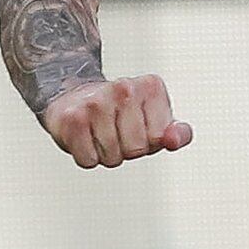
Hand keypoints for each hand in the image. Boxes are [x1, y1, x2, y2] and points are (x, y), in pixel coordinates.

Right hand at [39, 74, 190, 169]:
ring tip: (99, 132)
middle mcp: (124, 88)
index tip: (138, 126)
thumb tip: (173, 140)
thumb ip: (177, 133)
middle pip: (136, 150)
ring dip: (105, 154)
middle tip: (116, 130)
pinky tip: (84, 136)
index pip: (159, 139)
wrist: (72, 96)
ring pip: (112, 158)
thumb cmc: (120, 113)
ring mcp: (97, 102)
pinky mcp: (72, 118)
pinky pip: (89, 161)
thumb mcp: (156, 120)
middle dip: (126, 150)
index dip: (149, 141)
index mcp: (150, 86)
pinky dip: (86, 157)